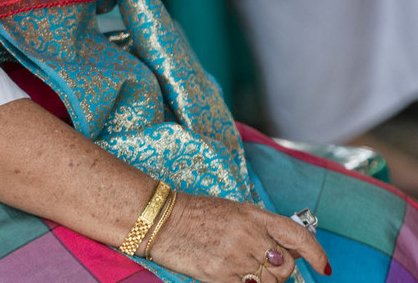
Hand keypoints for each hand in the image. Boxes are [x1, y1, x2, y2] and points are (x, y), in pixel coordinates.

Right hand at [154, 193, 329, 282]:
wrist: (162, 221)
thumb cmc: (198, 214)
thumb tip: (293, 249)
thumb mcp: (235, 212)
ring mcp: (236, 258)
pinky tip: (236, 277)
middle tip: (266, 266)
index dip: (316, 253)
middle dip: (282, 271)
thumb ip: (263, 229)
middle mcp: (249, 235)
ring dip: (265, 281)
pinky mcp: (222, 278)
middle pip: (286, 266)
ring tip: (246, 270)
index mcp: (253, 214)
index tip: (325, 267)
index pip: (297, 235)